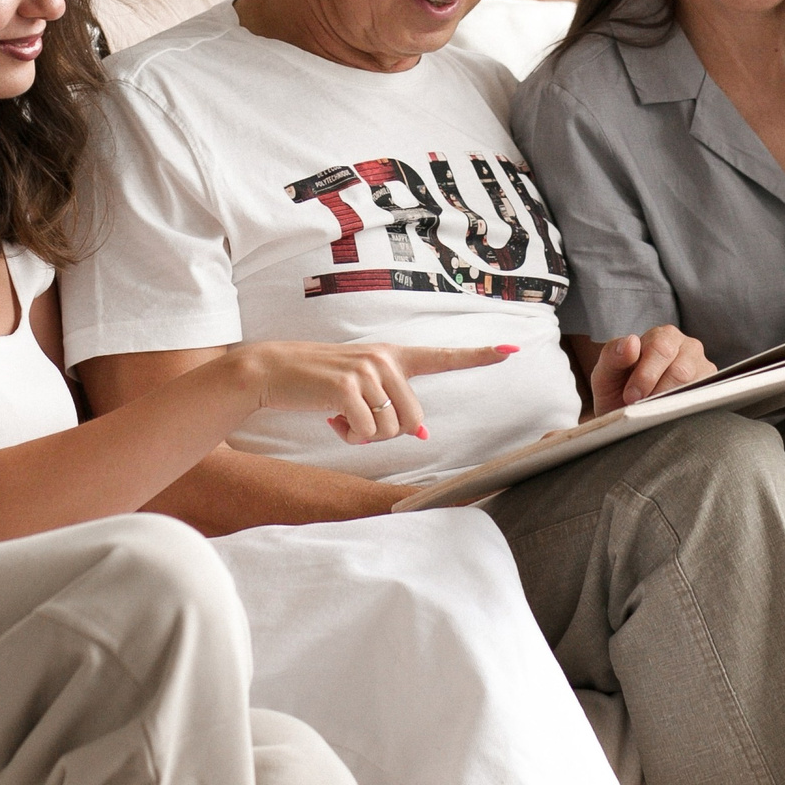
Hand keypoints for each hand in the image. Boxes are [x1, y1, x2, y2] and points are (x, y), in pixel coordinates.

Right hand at [230, 340, 514, 444]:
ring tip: (339, 413)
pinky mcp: (348, 388)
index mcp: (392, 356)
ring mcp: (368, 371)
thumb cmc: (318, 384)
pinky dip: (347, 435)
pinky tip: (329, 416)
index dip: (479, 356)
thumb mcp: (360, 388)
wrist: (274, 370)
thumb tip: (421, 432)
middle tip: (354, 418)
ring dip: (363, 434)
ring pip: (389, 430)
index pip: (442, 356)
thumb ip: (392, 403)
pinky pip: (365, 433)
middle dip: (384, 431)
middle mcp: (385, 359)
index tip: (511, 349)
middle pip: (411, 420)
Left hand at [588, 325, 712, 416]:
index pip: (661, 348)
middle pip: (681, 369)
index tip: (630, 396)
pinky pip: (705, 400)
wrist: (627, 418)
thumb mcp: (605, 374)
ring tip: (653, 412)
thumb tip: (632, 342)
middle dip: (657, 392)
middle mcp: (688, 348)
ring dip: (670, 402)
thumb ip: (612, 355)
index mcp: (663, 337)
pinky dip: (685, 409)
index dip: (645, 375)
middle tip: (640, 407)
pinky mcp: (712, 391)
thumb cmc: (617, 391)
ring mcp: (703, 369)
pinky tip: (670, 415)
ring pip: (694, 386)